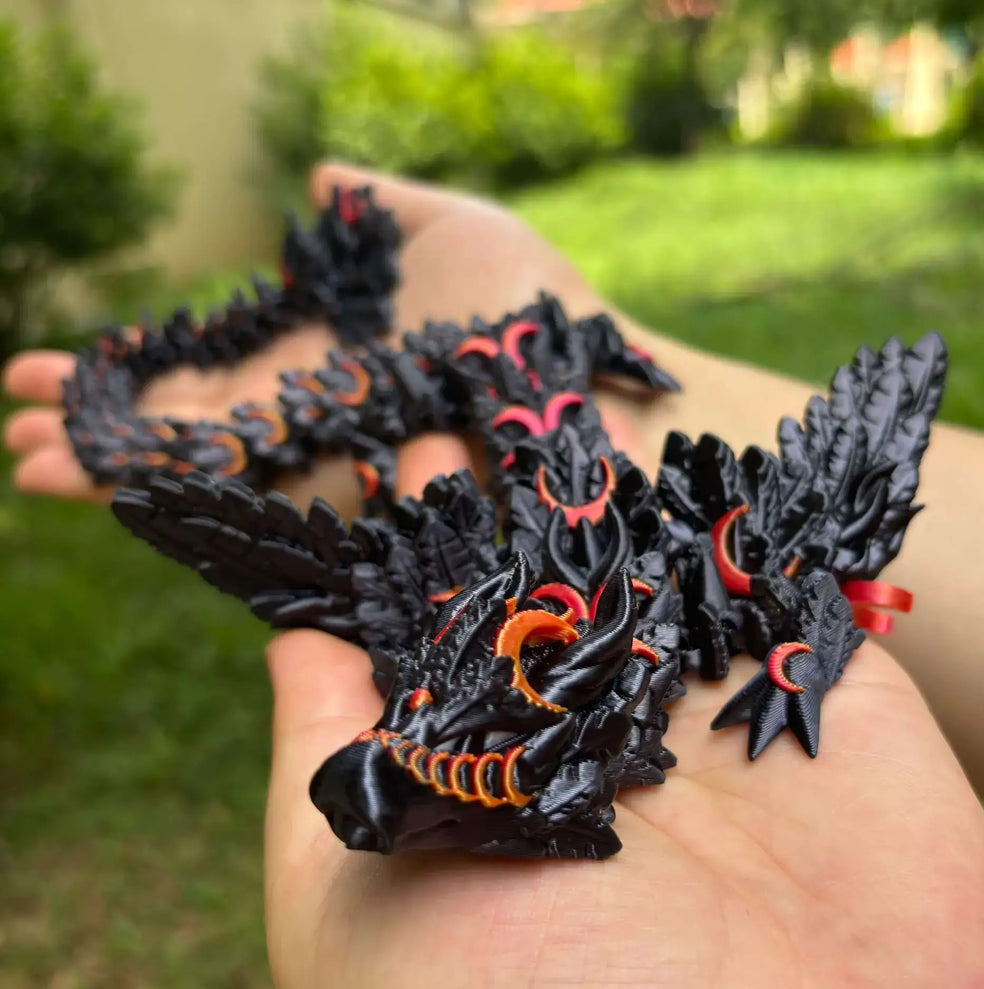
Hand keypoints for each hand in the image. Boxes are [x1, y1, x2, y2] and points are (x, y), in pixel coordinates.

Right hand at [1, 162, 606, 513]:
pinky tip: (113, 482)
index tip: (50, 370)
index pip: (210, 374)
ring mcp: (337, 459)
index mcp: (327, 363)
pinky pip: (258, 490)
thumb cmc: (541, 301)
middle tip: (13, 426)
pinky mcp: (359, 490)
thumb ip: (379, 207)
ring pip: (209, 469)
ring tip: (27, 462)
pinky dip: (184, 488)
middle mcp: (319, 419)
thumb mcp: (449, 228)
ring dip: (117, 468)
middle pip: (193, 429)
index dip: (133, 376)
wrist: (598, 370)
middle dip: (104, 429)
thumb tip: (316, 176)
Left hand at [263, 439, 983, 988]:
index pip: (416, 630)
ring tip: (527, 381)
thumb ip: (324, 760)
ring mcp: (692, 700)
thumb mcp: (353, 914)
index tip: (360, 447)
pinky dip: (699, 494)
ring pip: (625, 555)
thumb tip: (293, 640)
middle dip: (479, 487)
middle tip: (437, 392)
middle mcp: (578, 733)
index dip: (387, 539)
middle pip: (520, 577)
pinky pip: (744, 559)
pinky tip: (647, 423)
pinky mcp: (800, 674)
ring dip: (580, 474)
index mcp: (473, 778)